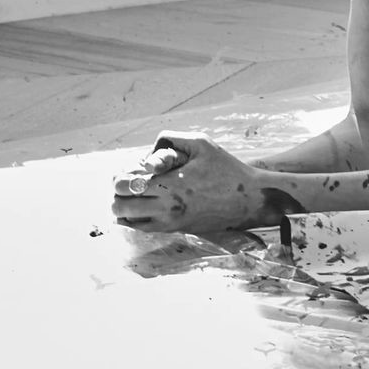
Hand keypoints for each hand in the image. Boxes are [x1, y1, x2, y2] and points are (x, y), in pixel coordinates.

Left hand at [110, 132, 273, 234]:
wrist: (249, 200)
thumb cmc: (227, 169)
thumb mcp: (202, 143)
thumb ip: (171, 138)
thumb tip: (149, 148)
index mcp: (171, 184)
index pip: (125, 185)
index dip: (121, 175)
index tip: (131, 169)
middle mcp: (166, 207)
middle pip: (119, 205)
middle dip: (119, 192)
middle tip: (130, 181)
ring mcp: (169, 222)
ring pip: (127, 220)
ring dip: (125, 205)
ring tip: (138, 193)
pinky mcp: (175, 230)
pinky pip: (141, 228)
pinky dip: (136, 217)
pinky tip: (146, 204)